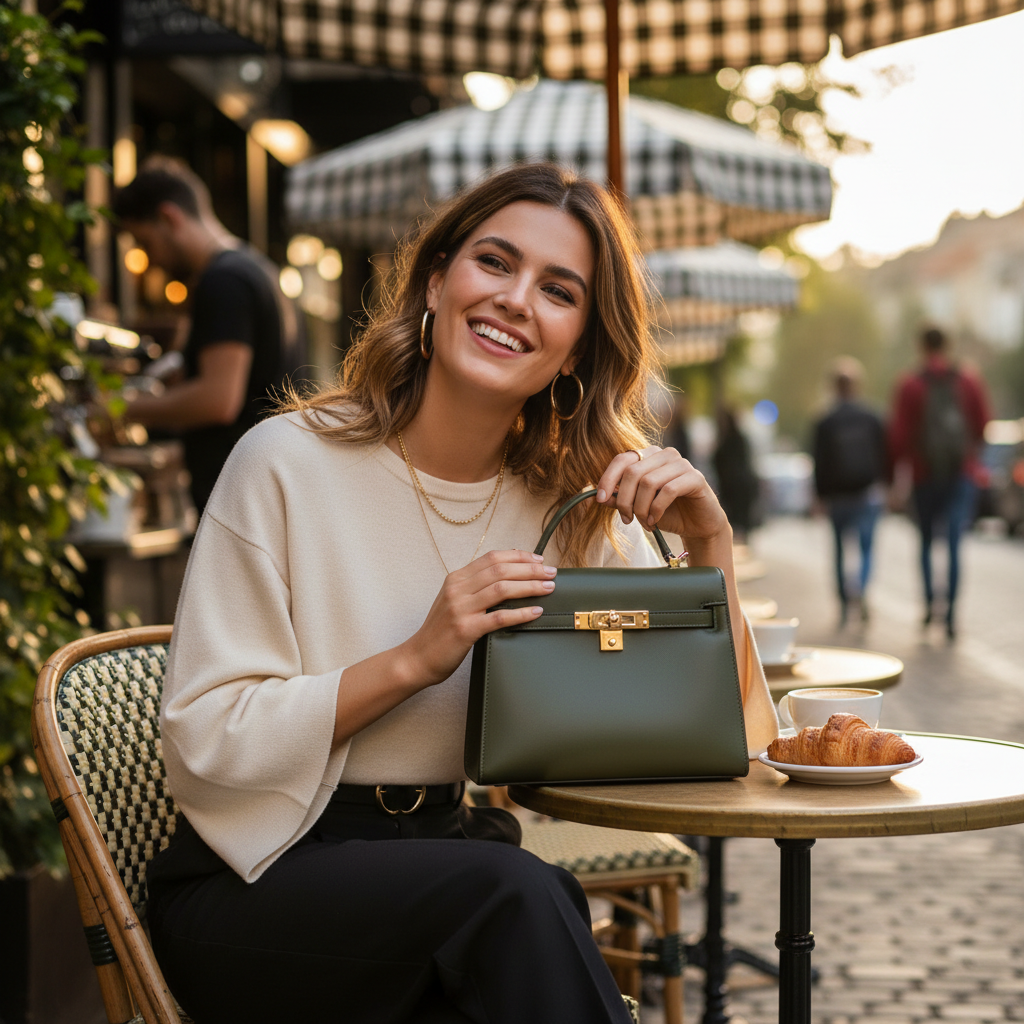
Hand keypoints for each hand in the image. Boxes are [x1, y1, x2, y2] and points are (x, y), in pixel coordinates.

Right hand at [403, 549, 555, 684]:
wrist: (418, 658)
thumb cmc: (440, 631)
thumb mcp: (454, 601)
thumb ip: (474, 587)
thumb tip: (507, 577)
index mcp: (456, 579)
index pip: (492, 558)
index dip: (519, 556)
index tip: (539, 559)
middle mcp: (458, 589)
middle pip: (500, 570)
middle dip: (530, 569)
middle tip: (551, 573)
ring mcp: (461, 609)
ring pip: (502, 589)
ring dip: (530, 586)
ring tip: (548, 588)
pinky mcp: (466, 629)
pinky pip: (499, 617)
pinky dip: (520, 613)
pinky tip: (536, 612)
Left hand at [594, 446, 730, 544]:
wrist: (697, 526)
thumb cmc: (667, 513)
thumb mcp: (637, 506)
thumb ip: (619, 499)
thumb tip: (598, 496)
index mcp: (649, 456)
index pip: (622, 460)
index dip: (608, 479)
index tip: (600, 499)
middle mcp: (665, 454)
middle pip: (633, 472)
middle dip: (625, 500)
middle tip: (626, 519)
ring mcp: (682, 464)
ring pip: (649, 482)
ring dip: (641, 508)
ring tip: (644, 522)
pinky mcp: (695, 477)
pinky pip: (668, 490)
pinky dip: (656, 509)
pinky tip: (655, 520)